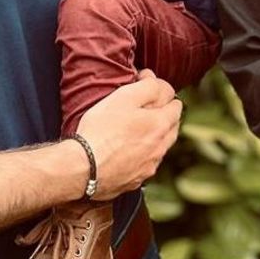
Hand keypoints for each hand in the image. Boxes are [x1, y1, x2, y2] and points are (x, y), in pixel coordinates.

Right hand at [74, 70, 180, 199]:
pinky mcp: (137, 179)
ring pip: (161, 146)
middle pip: (172, 126)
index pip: (176, 103)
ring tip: (134, 129)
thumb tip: (154, 79)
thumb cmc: (101, 131)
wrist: (83, 168)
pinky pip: (146, 163)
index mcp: (161, 124)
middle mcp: (161, 147)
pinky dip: (141, 154)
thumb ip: (147, 86)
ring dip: (154, 136)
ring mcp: (150, 166)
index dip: (162, 92)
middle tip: (143, 108)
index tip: (145, 88)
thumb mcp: (123, 97)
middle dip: (163, 115)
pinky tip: (126, 150)